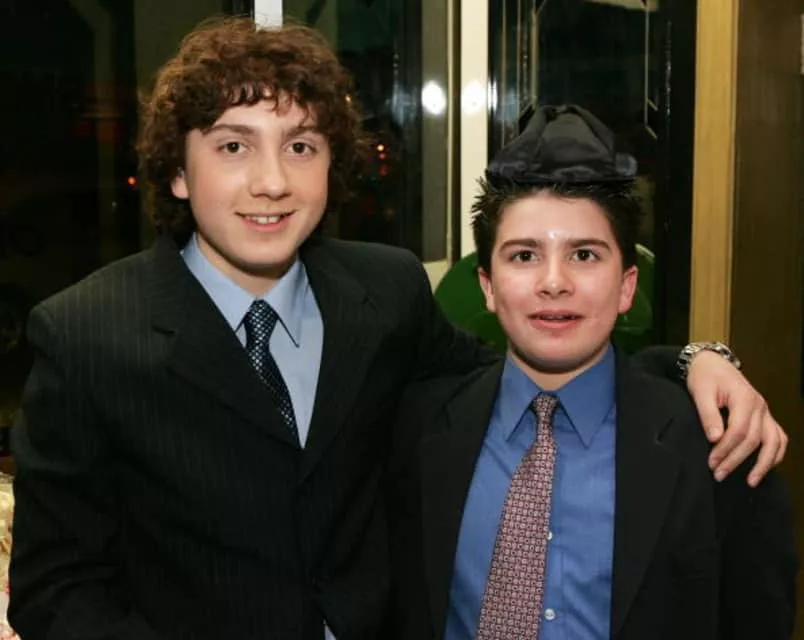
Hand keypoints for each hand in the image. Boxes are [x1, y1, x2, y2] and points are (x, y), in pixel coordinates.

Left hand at [686, 351, 787, 486]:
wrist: (712, 363)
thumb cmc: (705, 377)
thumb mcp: (701, 392)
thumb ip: (708, 414)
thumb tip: (715, 438)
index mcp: (745, 398)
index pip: (739, 431)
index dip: (725, 449)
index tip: (711, 462)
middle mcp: (760, 406)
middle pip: (754, 440)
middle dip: (736, 460)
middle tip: (718, 474)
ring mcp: (765, 412)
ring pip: (774, 441)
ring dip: (764, 463)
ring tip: (751, 482)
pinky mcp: (764, 416)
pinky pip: (778, 437)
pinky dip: (775, 453)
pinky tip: (765, 467)